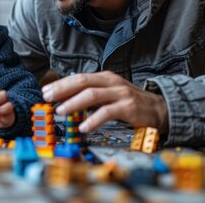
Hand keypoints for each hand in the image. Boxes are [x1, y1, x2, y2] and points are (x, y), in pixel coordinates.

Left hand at [42, 71, 167, 132]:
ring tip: (60, 111)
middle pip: (83, 81)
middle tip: (47, 97)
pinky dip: (93, 120)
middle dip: (63, 89)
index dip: (61, 84)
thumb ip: (90, 95)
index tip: (45, 91)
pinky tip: (83, 127)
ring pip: (92, 95)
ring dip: (74, 103)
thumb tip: (64, 100)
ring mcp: (120, 94)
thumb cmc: (129, 103)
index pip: (79, 77)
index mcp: (104, 77)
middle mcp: (111, 82)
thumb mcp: (109, 94)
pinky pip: (107, 112)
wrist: (159, 109)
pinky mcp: (128, 108)